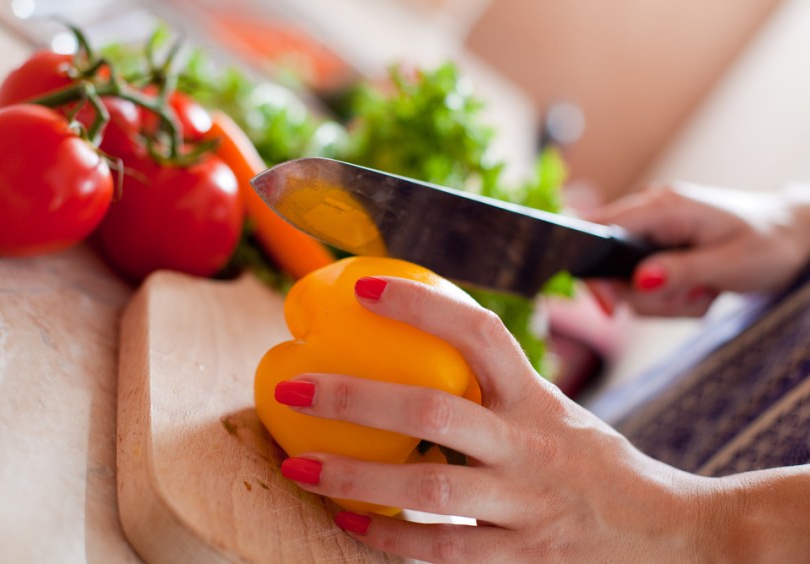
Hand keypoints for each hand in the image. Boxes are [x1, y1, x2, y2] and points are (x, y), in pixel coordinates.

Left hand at [273, 277, 722, 562]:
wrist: (672, 537)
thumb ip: (500, 392)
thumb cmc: (600, 467)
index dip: (423, 306)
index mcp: (539, 400)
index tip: (364, 288)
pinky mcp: (521, 560)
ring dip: (353, 475)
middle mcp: (529, 447)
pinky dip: (386, 538)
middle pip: (433, 411)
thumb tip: (426, 355)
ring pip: (427, 490)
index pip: (481, 334)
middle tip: (294, 382)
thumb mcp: (557, 414)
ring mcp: (524, 508)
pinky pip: (440, 552)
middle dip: (355, 396)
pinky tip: (343, 522)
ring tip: (298, 462)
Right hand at [584, 182, 809, 316]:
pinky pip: (644, 288)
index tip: (612, 308)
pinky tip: (700, 291)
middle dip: (646, 297)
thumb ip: (682, 271)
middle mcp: (651, 213)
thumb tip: (638, 282)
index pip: (599, 231)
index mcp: (664, 206)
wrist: (792, 238)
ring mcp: (653, 232)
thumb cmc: (769, 244)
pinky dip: (670, 300)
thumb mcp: (731, 263)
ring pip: (629, 286)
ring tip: (704, 292)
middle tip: (692, 297)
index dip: (593, 271)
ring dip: (664, 302)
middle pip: (610, 268)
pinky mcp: (657, 250)